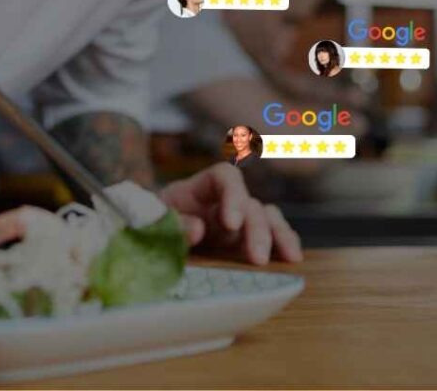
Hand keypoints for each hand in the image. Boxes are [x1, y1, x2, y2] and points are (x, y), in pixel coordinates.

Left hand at [159, 162, 301, 264]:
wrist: (144, 241)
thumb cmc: (147, 224)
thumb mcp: (150, 220)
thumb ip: (172, 222)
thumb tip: (198, 228)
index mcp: (198, 190)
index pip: (224, 177)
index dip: (233, 195)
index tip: (230, 223)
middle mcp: (222, 203)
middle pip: (249, 203)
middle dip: (257, 228)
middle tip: (257, 258)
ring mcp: (236, 224)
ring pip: (267, 218)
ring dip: (278, 235)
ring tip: (290, 258)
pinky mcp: (243, 244)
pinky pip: (271, 238)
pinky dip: (283, 244)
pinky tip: (292, 259)